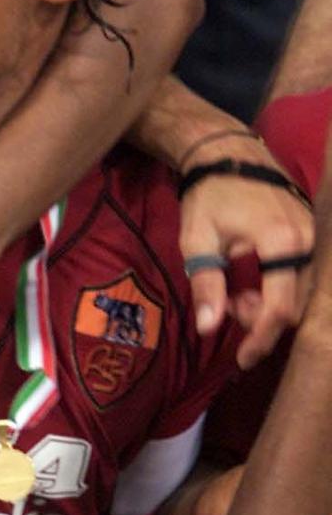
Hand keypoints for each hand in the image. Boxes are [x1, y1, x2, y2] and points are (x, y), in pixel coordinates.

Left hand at [179, 138, 313, 368]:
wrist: (229, 155)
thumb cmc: (209, 196)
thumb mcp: (198, 241)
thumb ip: (206, 284)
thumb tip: (208, 328)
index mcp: (284, 243)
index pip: (281, 307)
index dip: (261, 338)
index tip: (243, 359)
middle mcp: (309, 242)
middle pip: (295, 304)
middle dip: (261, 319)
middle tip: (228, 309)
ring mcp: (316, 237)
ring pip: (302, 292)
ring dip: (269, 305)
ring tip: (235, 295)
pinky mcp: (313, 235)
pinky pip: (303, 276)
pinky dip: (279, 289)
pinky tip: (251, 283)